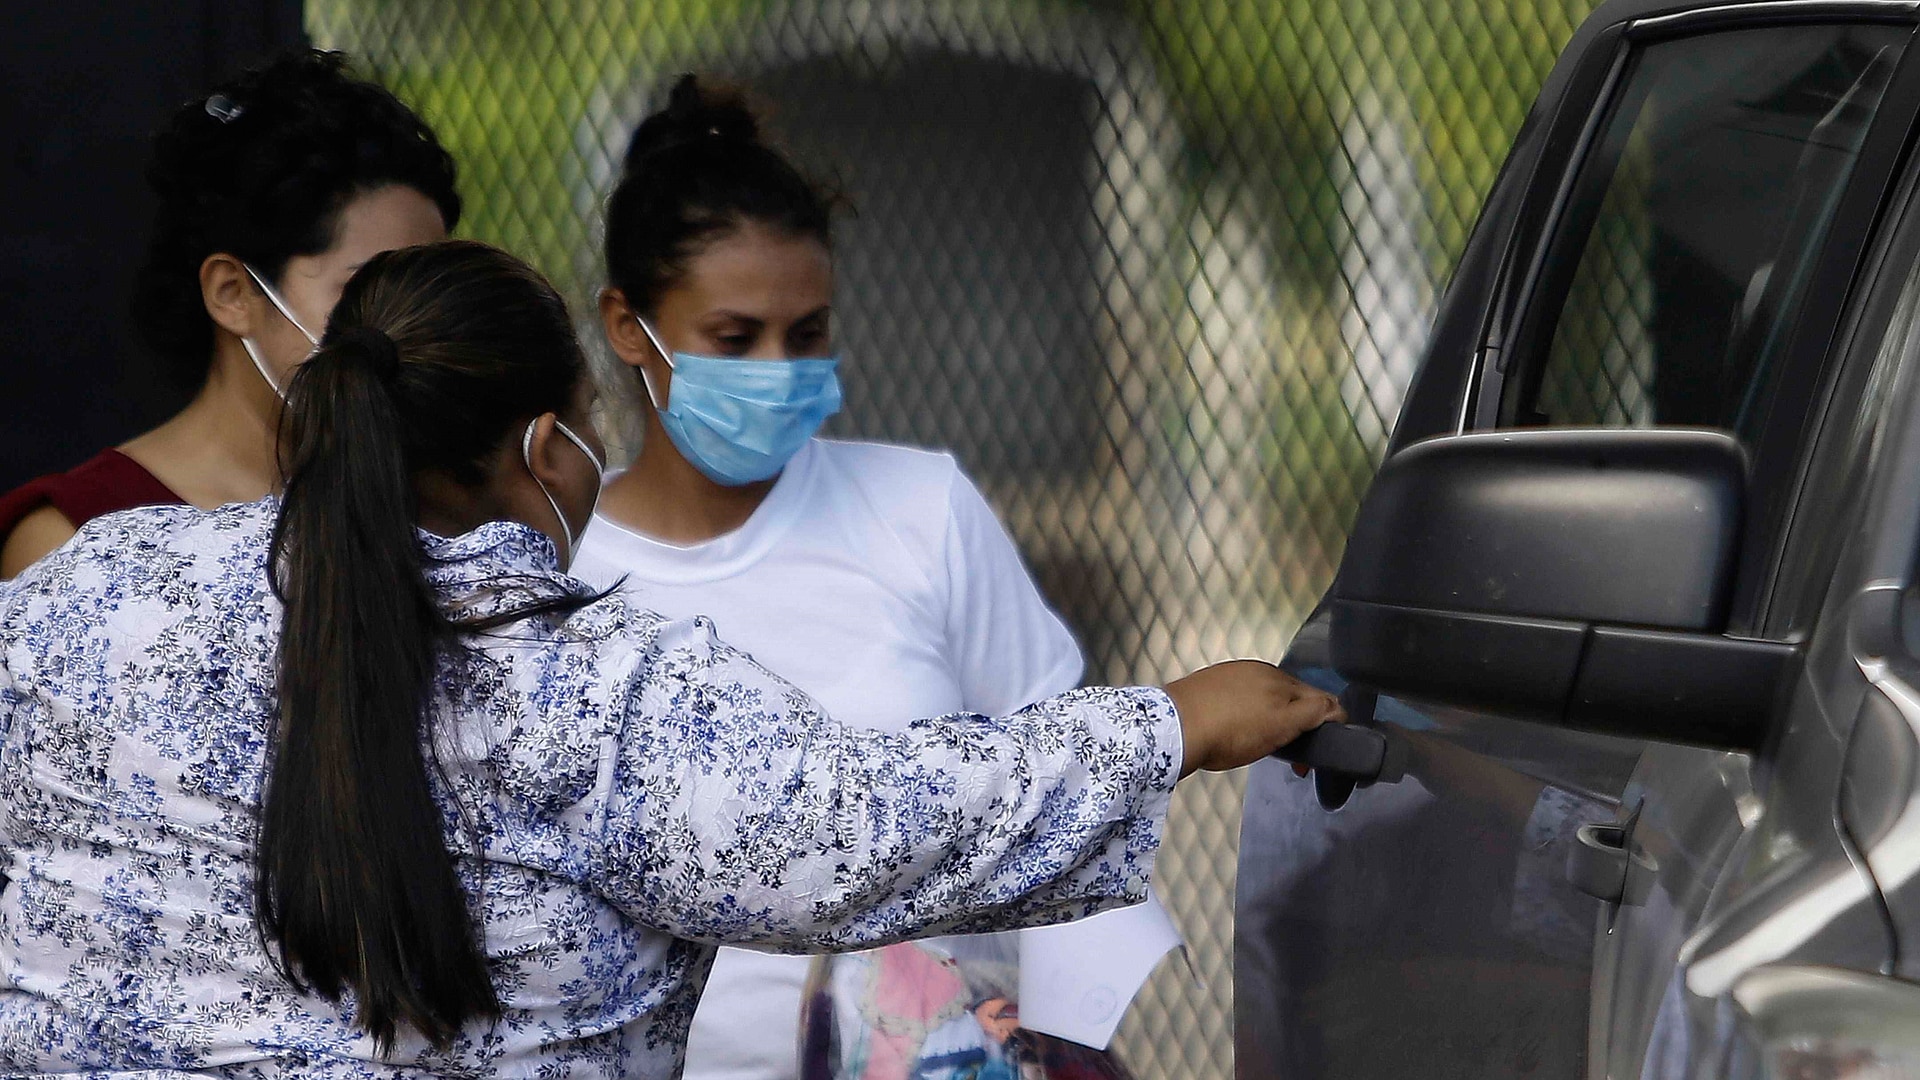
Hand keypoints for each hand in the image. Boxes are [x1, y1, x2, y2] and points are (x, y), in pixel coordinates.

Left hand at [1164, 660, 1341, 777]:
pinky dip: (1249, 714)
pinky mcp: (1210, 684)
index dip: (1329, 724)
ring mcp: (1233, 675)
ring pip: (1267, 697)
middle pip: (1294, 696)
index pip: (1319, 697)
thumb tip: (1335, 708)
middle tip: (1292, 755)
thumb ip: (1312, 714)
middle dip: (1300, 723)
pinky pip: (1241, 698)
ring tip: (1263, 743)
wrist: (1173, 728)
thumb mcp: (1280, 727)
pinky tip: (1237, 729)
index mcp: (1279, 678)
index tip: (1319, 751)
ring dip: (1275, 718)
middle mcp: (1259, 670)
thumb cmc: (1229, 732)